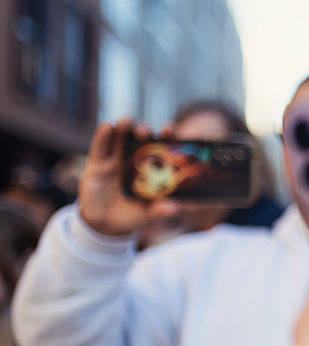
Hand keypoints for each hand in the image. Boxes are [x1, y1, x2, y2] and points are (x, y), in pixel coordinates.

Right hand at [78, 119, 172, 236]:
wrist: (104, 223)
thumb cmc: (132, 215)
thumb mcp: (146, 214)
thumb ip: (159, 211)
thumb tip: (173, 209)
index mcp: (152, 168)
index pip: (162, 149)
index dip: (166, 138)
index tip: (170, 129)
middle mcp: (135, 159)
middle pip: (141, 139)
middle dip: (144, 131)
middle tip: (146, 132)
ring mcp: (116, 158)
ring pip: (121, 137)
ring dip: (125, 127)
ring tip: (127, 122)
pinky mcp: (97, 161)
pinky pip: (100, 145)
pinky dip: (103, 135)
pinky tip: (107, 126)